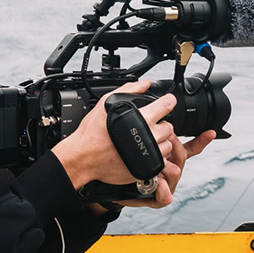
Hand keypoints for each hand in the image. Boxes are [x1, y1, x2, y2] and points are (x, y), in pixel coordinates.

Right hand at [50, 82, 178, 191]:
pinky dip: (156, 156)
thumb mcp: (107, 103)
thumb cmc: (92, 133)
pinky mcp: (147, 168)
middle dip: (161, 124)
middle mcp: (149, 136)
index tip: (167, 102)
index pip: (168, 105)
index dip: (169, 101)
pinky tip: (144, 152)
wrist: (84, 157)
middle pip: (169, 126)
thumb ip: (128, 90)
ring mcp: (149, 153)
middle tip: (149, 126)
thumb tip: (144, 84)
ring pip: (168, 144)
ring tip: (145, 140)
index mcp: (142, 118)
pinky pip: (162, 161)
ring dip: (160, 141)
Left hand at [114, 128, 216, 208]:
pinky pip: (164, 197)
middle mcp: (170, 170)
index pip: (189, 148)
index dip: (201, 140)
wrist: (113, 187)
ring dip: (169, 166)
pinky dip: (163, 191)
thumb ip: (149, 130)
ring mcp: (165, 184)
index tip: (211, 132)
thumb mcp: (139, 144)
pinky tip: (159, 183)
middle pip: (182, 157)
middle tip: (166, 138)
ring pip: (176, 174)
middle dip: (176, 146)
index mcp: (169, 157)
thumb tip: (151, 103)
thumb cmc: (127, 164)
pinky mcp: (156, 198)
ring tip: (160, 162)